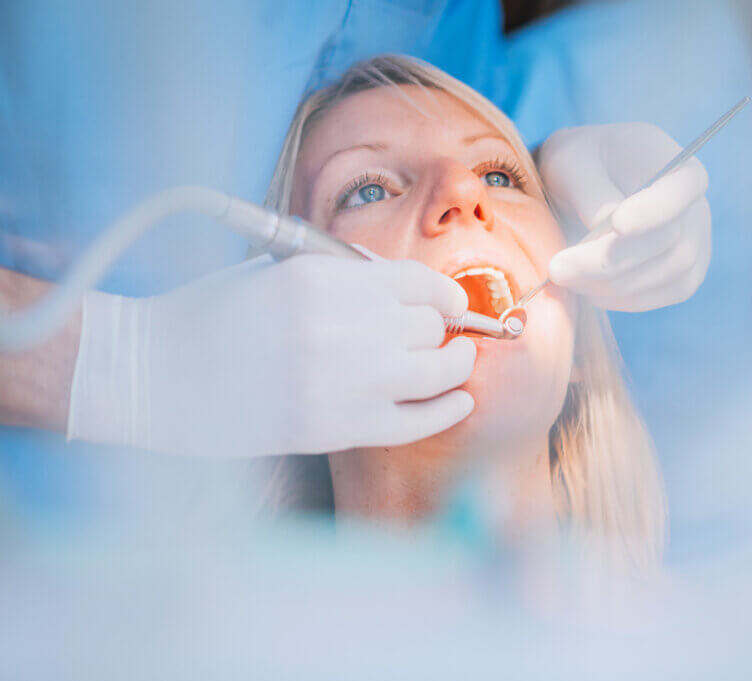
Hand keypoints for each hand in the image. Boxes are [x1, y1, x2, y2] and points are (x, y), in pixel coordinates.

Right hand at [67, 255, 475, 455]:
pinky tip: (459, 403)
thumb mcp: (276, 272)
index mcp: (325, 279)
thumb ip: (344, 276)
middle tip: (437, 337)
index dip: (444, 294)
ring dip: (454, 365)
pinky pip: (417, 421)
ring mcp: (347, 380)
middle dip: (438, 329)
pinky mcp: (341, 429)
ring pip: (437, 370)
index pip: (418, 281)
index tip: (451, 304)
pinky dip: (447, 411)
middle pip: (430, 325)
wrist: (160, 376)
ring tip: (456, 362)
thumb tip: (406, 289)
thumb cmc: (212, 317)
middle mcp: (344, 326)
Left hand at [538, 123, 710, 311]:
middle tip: (558, 268)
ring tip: (565, 277)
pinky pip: (657, 297)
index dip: (653, 211)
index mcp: (680, 169)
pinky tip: (586, 290)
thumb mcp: (574, 162)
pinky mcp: (679, 279)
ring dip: (611, 285)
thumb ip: (590, 191)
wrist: (588, 182)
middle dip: (610, 261)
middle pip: (669, 243)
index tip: (617, 223)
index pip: (680, 191)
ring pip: (665, 277)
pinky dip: (620, 300)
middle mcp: (697, 210)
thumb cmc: (582, 163)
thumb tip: (602, 228)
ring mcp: (694, 248)